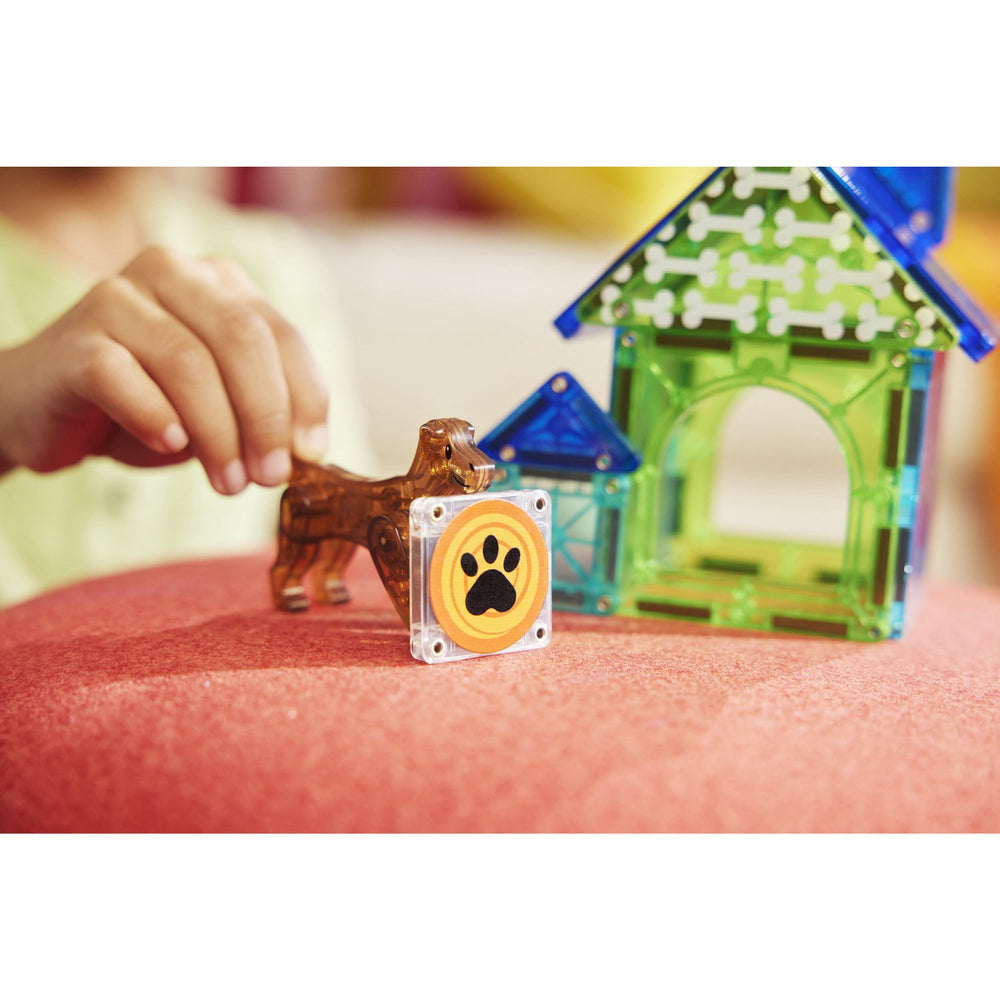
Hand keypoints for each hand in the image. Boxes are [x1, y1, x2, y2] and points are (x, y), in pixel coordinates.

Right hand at [0, 246, 329, 493]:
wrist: (44, 407)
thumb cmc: (145, 404)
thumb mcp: (217, 405)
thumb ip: (259, 412)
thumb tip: (304, 452)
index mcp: (218, 281)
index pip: (281, 334)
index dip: (305, 396)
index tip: (312, 453)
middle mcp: (170, 273)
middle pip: (242, 339)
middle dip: (266, 416)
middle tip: (272, 476)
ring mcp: (117, 298)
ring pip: (188, 362)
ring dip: (218, 433)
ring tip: (229, 483)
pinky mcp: (74, 340)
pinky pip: (124, 378)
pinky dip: (155, 417)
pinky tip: (170, 446)